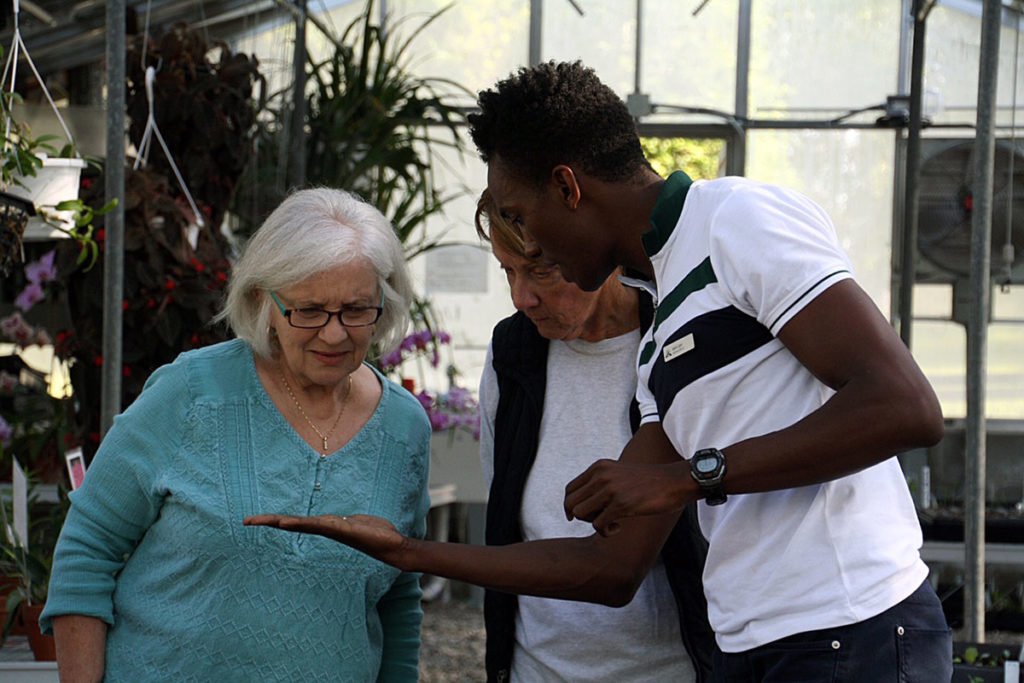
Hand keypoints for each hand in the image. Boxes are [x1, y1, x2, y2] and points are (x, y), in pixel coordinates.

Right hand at [243, 513, 408, 566]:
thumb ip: (342, 521)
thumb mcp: (354, 522)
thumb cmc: (375, 533)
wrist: (393, 544)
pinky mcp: (343, 530)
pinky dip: (304, 523)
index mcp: (325, 525)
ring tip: (265, 521)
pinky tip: (291, 523)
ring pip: (302, 524)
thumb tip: (335, 520)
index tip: (254, 519)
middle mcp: (325, 529)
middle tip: (246, 520)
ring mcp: (333, 530)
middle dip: (269, 522)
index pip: (296, 521)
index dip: (275, 519)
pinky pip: (320, 525)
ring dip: (283, 522)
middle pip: (292, 523)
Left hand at [563, 459, 691, 535]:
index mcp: (599, 467)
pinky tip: (618, 528)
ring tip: (610, 523)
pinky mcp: (620, 504)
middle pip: (571, 503)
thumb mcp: (620, 473)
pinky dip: (605, 532)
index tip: (580, 516)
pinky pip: (598, 525)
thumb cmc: (650, 481)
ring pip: (580, 513)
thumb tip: (586, 502)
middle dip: (581, 516)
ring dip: (592, 524)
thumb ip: (602, 482)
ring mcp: (610, 489)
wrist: (675, 481)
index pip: (570, 489)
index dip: (570, 506)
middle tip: (598, 519)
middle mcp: (601, 475)